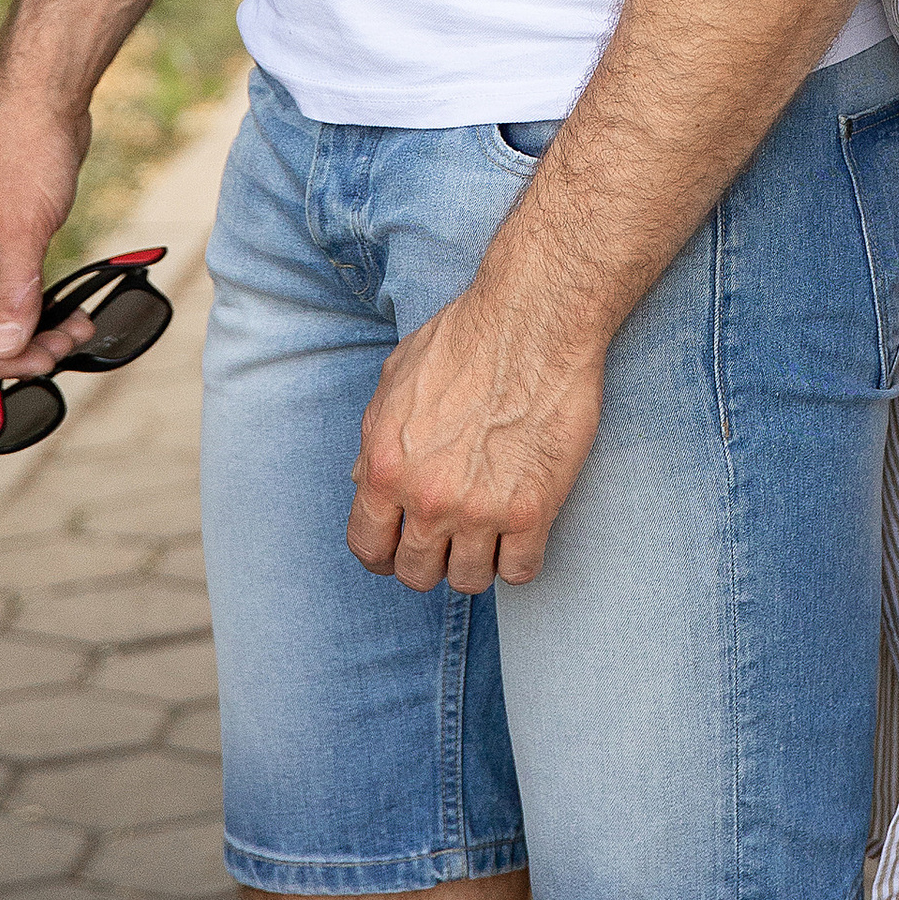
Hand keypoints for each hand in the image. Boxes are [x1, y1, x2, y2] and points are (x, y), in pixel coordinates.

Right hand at [0, 96, 91, 379]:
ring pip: (2, 315)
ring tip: (79, 328)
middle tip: (68, 345)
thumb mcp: (22, 228)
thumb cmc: (25, 153)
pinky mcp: (6, 245)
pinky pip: (19, 293)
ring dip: (38, 330)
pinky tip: (70, 312)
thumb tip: (7, 348)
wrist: (44, 105)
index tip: (40, 362)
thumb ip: (13, 293)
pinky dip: (43, 307)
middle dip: (24, 346)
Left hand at [347, 282, 605, 593]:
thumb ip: (375, 441)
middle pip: (418, 573)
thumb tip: (364, 482)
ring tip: (492, 533)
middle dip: (432, 558)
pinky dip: (520, 557)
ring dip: (478, 560)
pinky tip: (525, 530)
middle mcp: (427, 499)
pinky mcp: (532, 511)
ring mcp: (480, 510)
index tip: (403, 547)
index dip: (385, 553)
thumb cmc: (466, 337)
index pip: (369, 547)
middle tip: (454, 535)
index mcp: (385, 469)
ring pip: (469, 580)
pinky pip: (519, 571)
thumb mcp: (395, 382)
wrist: (534, 319)